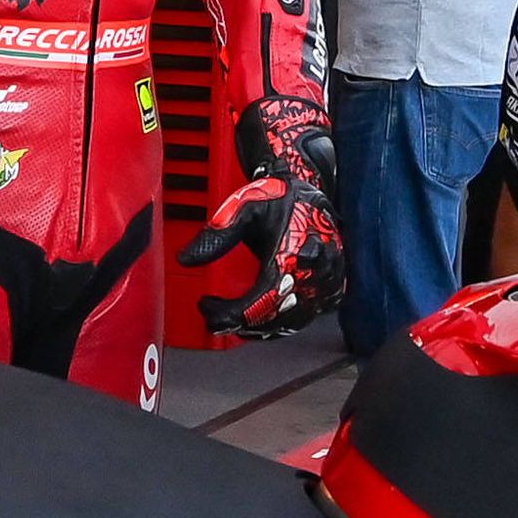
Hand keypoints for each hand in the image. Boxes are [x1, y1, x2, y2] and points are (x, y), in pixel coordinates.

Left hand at [177, 94, 346, 335]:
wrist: (312, 189)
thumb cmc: (280, 197)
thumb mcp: (244, 208)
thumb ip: (217, 235)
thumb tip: (186, 259)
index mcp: (294, 254)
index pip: (261, 302)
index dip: (230, 313)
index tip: (206, 307)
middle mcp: (314, 274)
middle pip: (274, 319)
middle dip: (239, 323)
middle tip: (214, 316)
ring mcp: (327, 285)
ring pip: (289, 324)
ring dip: (257, 327)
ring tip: (232, 318)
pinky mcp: (331, 291)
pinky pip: (303, 319)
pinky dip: (278, 324)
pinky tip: (258, 318)